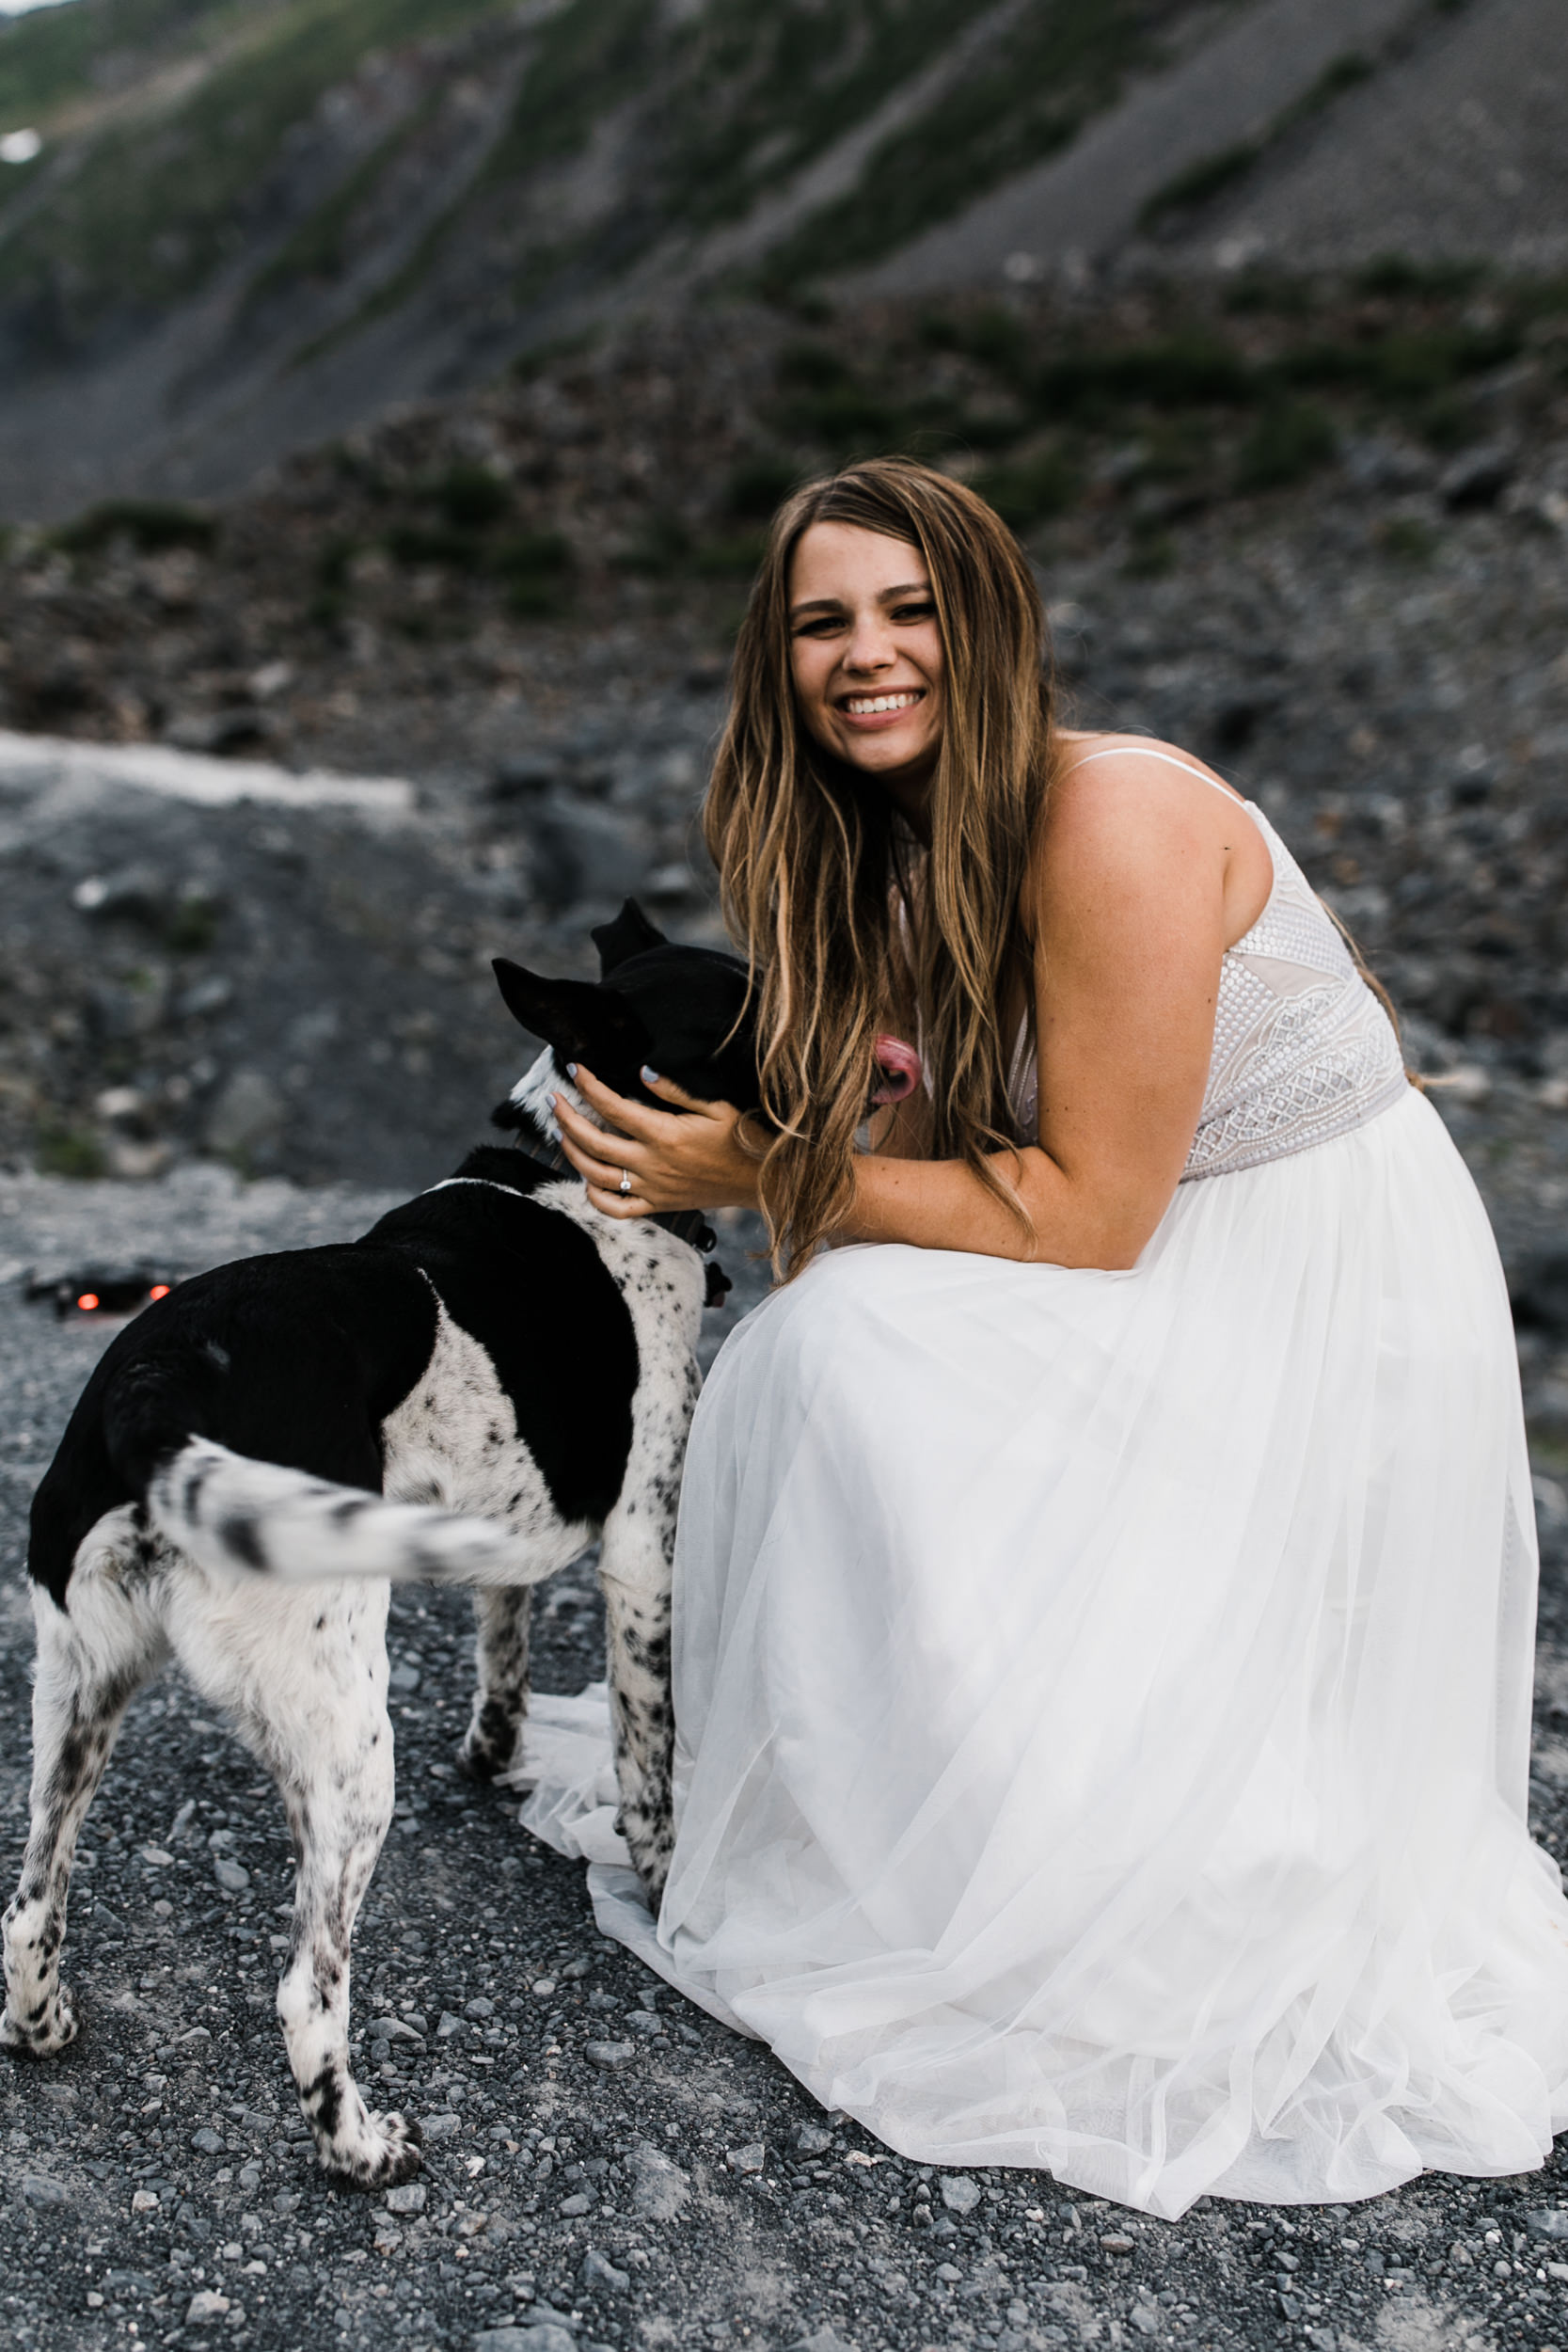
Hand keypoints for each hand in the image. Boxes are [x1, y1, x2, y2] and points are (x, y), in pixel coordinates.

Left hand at [553, 1064, 761, 1220]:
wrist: (762, 1181)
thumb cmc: (743, 1138)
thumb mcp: (716, 1105)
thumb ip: (676, 1090)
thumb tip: (643, 1071)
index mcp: (665, 1135)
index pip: (613, 1107)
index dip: (589, 1086)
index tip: (574, 1069)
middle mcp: (653, 1164)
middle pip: (594, 1142)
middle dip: (567, 1118)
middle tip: (553, 1099)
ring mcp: (652, 1189)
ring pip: (597, 1175)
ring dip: (573, 1153)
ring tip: (562, 1133)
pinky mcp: (658, 1205)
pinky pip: (617, 1209)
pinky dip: (595, 1196)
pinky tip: (588, 1178)